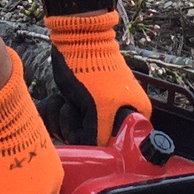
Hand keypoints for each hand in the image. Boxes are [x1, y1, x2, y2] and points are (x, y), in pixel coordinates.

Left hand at [41, 9, 150, 145]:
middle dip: (74, 128)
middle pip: (92, 139)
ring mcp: (99, 105)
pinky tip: (58, 99)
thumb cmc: (92, 68)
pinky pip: (68, 117)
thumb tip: (93, 156)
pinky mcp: (82, 99)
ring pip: (76, 129)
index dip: (93, 143)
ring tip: (64, 101)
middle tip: (72, 108)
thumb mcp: (99, 108)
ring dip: (63, 119)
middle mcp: (119, 111)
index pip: (112, 145)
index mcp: (135, 113)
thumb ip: (98, 137)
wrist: (76, 36)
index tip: (82, 129)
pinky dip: (58, 111)